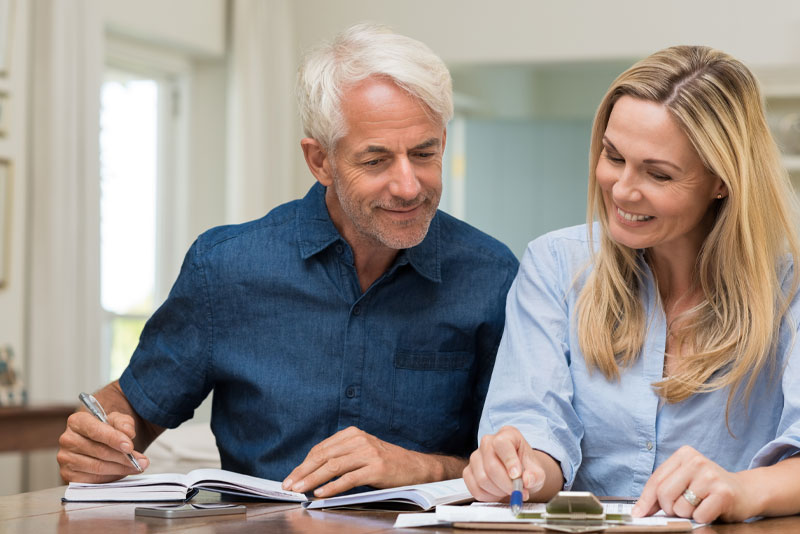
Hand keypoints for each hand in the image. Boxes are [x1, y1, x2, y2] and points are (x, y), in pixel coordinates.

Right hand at [57, 410, 148, 482]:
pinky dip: (111, 477)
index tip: (130, 446)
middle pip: (99, 451)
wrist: (99, 440)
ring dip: (120, 468)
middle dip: (123, 457)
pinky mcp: (69, 475)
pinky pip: (93, 480)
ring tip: (136, 466)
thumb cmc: (108, 429)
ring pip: (97, 467)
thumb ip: (124, 423)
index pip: (95, 431)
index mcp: (77, 421)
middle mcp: (68, 439)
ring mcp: (66, 459)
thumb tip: (128, 433)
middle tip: (141, 461)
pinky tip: (122, 472)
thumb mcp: (118, 420)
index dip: (114, 439)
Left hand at [281, 426, 457, 497]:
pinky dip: (333, 486)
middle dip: (303, 472)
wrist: (415, 467)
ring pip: (333, 466)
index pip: (321, 449)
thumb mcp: (361, 452)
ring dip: (313, 479)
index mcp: (352, 434)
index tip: (291, 477)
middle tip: (289, 485)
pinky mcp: (376, 468)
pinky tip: (321, 493)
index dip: (304, 464)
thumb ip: (341, 456)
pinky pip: (349, 478)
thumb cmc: (385, 462)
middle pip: (324, 456)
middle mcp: (359, 440)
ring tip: (300, 490)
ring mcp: (368, 453)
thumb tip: (311, 472)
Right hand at [463, 425, 554, 501]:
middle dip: (505, 483)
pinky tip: (498, 493)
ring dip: (498, 491)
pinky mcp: (468, 471)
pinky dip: (489, 496)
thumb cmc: (526, 469)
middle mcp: (488, 442)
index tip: (517, 476)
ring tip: (509, 491)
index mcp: (507, 435)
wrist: (518, 475)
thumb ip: (536, 476)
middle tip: (517, 492)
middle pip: (490, 465)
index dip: (509, 461)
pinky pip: (475, 488)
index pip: (501, 443)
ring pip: (482, 478)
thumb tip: (527, 480)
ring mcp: (475, 456)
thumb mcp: (538, 472)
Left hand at [633, 445, 754, 522]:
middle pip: (664, 494)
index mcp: (684, 454)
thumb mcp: (684, 481)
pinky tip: (710, 510)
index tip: (638, 514)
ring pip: (680, 507)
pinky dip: (701, 519)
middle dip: (668, 508)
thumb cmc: (709, 489)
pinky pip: (698, 516)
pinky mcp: (723, 493)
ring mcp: (710, 476)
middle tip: (681, 509)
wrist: (746, 492)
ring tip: (699, 506)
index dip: (645, 500)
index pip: (655, 480)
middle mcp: (696, 461)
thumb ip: (662, 490)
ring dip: (687, 514)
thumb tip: (639, 510)